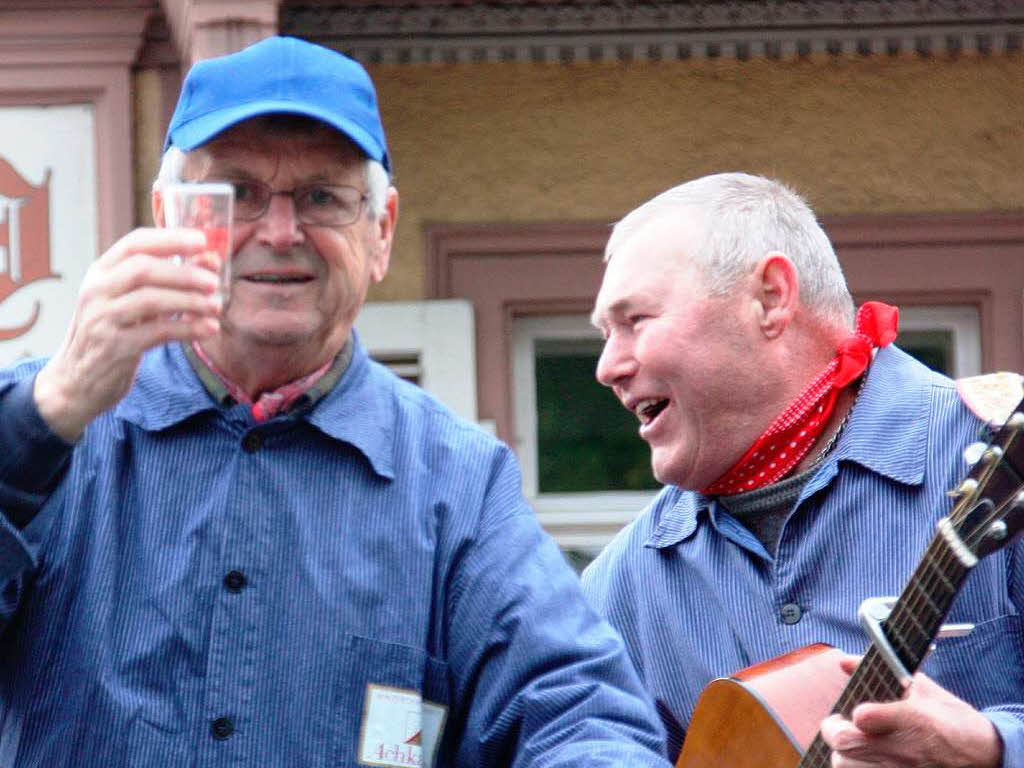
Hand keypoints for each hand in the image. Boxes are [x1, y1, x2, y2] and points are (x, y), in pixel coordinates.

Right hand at [34, 227, 222, 441]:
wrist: (77, 381)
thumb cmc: (113, 333)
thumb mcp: (130, 301)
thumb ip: (164, 282)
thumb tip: (210, 261)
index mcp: (101, 272)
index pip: (135, 243)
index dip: (170, 238)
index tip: (202, 241)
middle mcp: (97, 291)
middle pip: (143, 269)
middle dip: (184, 273)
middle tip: (214, 282)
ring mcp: (102, 319)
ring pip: (150, 300)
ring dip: (190, 301)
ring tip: (216, 306)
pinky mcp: (114, 348)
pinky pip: (156, 332)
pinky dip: (187, 329)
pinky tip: (209, 329)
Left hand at [820, 656, 1001, 767]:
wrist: (983, 755)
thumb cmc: (950, 719)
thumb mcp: (920, 687)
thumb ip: (878, 670)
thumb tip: (842, 659)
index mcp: (911, 718)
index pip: (863, 717)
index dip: (855, 714)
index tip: (856, 713)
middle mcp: (903, 748)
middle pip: (844, 743)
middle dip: (836, 731)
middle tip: (841, 726)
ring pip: (845, 764)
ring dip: (844, 753)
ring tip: (854, 745)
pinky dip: (857, 767)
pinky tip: (866, 760)